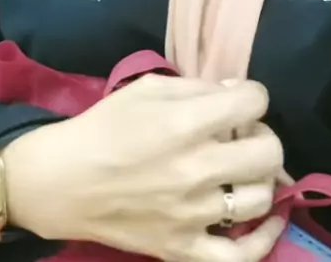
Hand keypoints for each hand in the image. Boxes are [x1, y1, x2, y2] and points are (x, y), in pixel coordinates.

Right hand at [2, 74, 285, 261]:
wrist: (62, 182)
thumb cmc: (104, 127)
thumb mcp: (147, 89)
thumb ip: (197, 86)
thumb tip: (236, 93)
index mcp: (185, 124)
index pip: (253, 102)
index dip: (253, 95)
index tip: (239, 100)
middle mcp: (196, 170)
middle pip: (268, 151)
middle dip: (262, 134)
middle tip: (242, 134)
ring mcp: (193, 214)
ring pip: (261, 197)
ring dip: (260, 177)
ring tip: (244, 168)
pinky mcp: (183, 248)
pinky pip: (240, 256)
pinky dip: (264, 239)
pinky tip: (269, 219)